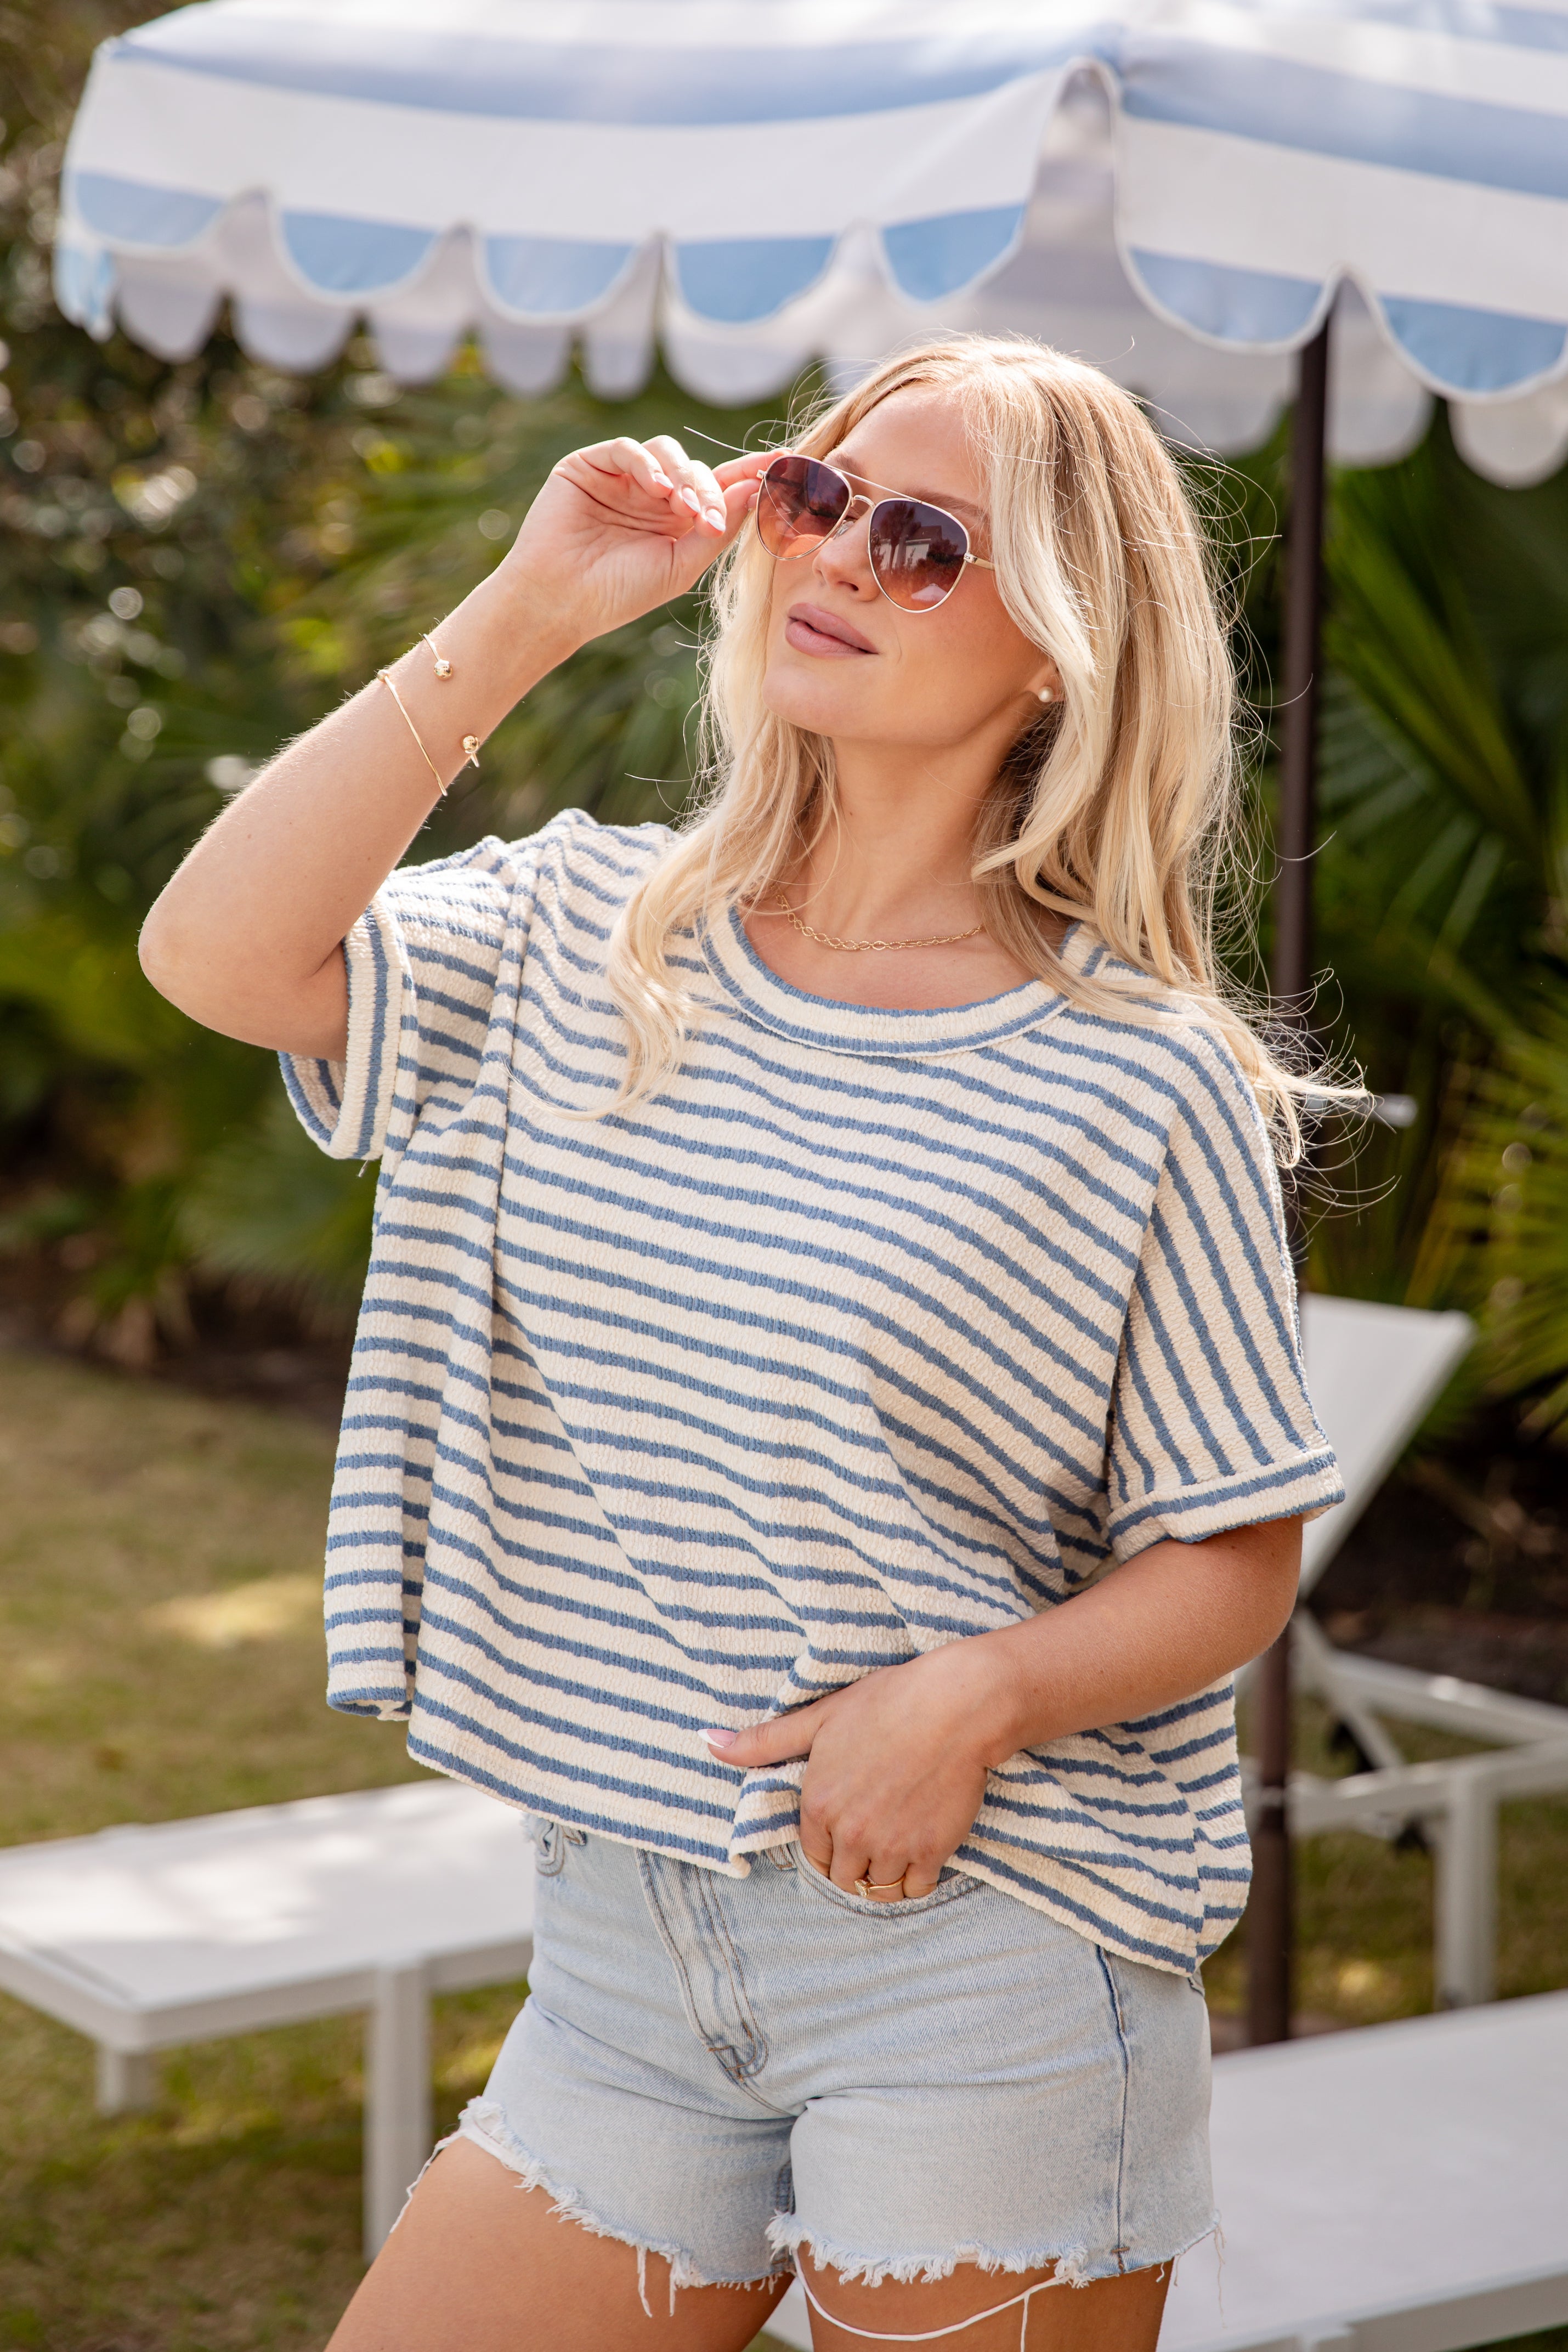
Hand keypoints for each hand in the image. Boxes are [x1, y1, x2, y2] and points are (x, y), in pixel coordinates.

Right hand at [496, 434, 771, 650]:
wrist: (560, 600)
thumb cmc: (619, 593)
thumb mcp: (681, 566)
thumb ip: (718, 529)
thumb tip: (756, 487)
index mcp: (677, 522)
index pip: (720, 488)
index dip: (749, 474)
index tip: (784, 464)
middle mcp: (652, 496)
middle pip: (698, 470)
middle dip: (712, 490)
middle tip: (711, 519)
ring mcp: (622, 478)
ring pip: (668, 453)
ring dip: (683, 476)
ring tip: (683, 509)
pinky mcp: (590, 465)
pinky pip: (629, 449)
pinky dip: (647, 464)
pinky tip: (655, 489)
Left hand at [705, 1641, 1013, 1900]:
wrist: (955, 1706)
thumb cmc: (887, 1703)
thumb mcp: (819, 1717)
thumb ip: (764, 1740)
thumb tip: (707, 1742)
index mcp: (818, 1804)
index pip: (813, 1853)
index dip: (829, 1842)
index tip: (847, 1825)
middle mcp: (850, 1832)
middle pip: (843, 1878)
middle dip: (854, 1864)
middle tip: (873, 1837)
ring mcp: (891, 1846)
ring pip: (878, 1889)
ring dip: (883, 1875)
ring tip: (896, 1846)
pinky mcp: (931, 1851)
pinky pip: (916, 1890)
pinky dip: (916, 1879)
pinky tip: (921, 1851)